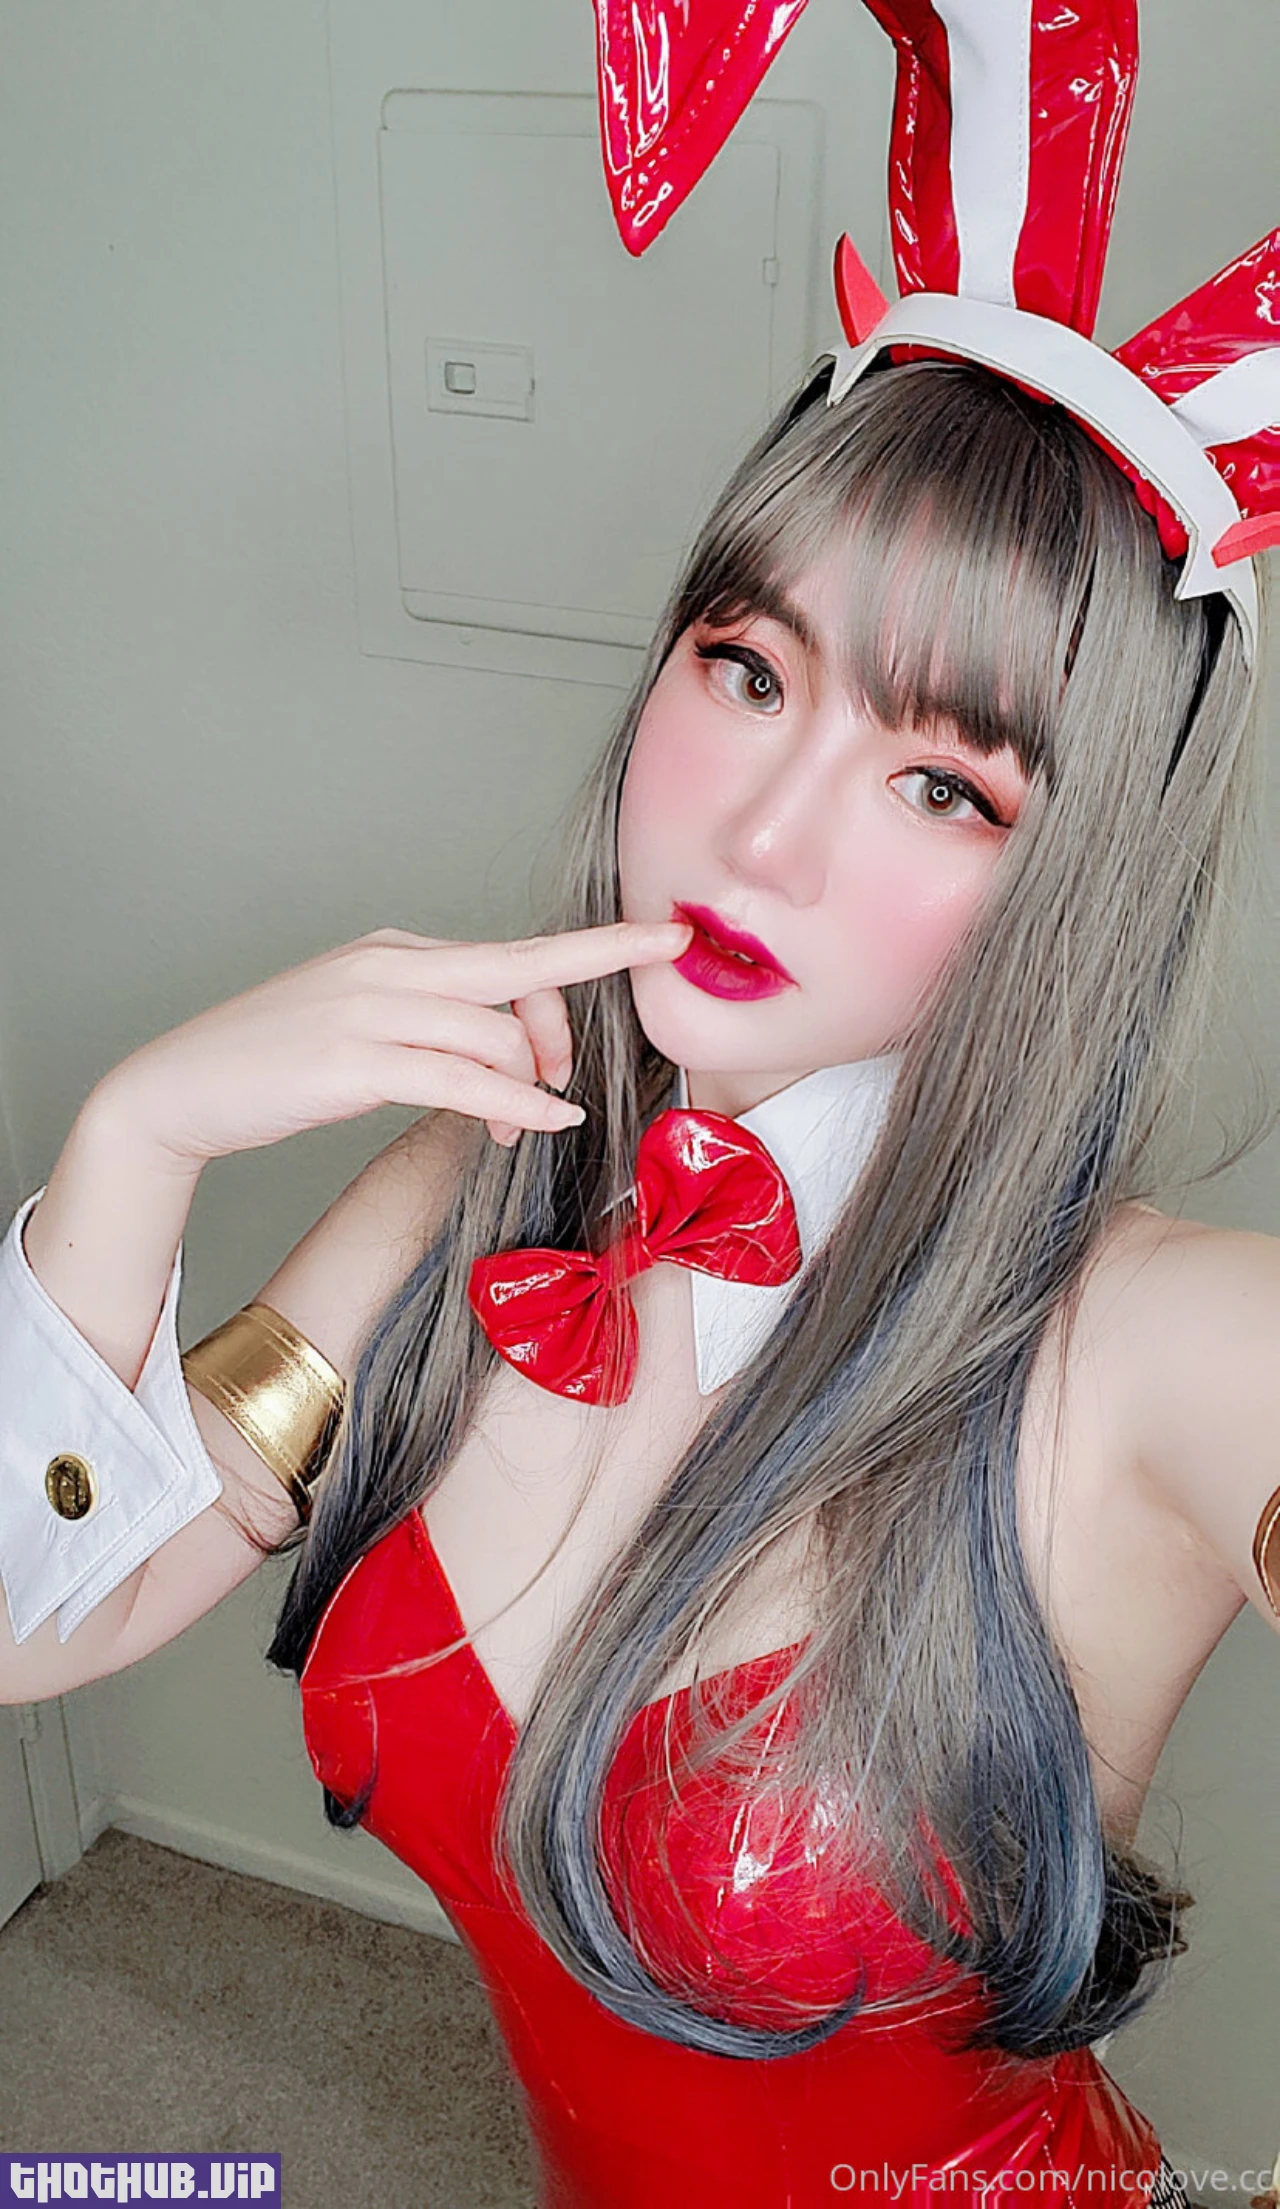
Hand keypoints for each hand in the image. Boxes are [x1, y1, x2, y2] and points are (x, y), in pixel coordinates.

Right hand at [92, 920, 693, 1164]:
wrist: (178, 1089)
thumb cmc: (275, 1066)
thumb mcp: (365, 1028)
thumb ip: (434, 1028)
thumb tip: (509, 1058)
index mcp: (397, 951)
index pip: (511, 952)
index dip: (593, 950)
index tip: (660, 939)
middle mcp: (390, 965)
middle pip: (521, 969)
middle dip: (590, 983)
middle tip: (616, 1023)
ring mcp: (369, 1008)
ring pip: (495, 1034)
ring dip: (531, 1085)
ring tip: (526, 1123)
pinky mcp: (352, 1060)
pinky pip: (460, 1078)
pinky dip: (512, 1101)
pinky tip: (540, 1119)